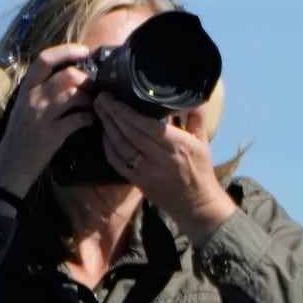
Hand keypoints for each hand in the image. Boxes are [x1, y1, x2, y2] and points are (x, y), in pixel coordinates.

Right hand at [0, 44, 101, 198]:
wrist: (11, 165)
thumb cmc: (21, 136)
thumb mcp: (25, 108)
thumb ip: (41, 92)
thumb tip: (68, 78)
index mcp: (25, 90)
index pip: (44, 60)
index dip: (66, 51)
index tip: (84, 50)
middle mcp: (32, 99)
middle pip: (67, 76)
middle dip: (86, 80)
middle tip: (92, 89)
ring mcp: (41, 116)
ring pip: (74, 95)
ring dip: (90, 99)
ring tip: (91, 105)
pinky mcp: (52, 134)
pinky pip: (79, 119)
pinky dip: (89, 118)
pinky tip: (90, 120)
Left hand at [94, 94, 238, 237]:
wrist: (196, 204)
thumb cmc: (200, 170)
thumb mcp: (203, 142)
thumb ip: (197, 118)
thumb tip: (195, 98)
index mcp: (179, 145)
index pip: (147, 126)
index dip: (128, 112)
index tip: (116, 99)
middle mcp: (161, 157)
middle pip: (130, 132)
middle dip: (113, 113)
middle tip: (101, 98)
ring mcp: (147, 170)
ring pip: (121, 145)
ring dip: (107, 126)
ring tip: (99, 110)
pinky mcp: (138, 181)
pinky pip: (117, 161)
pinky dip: (108, 146)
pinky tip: (104, 133)